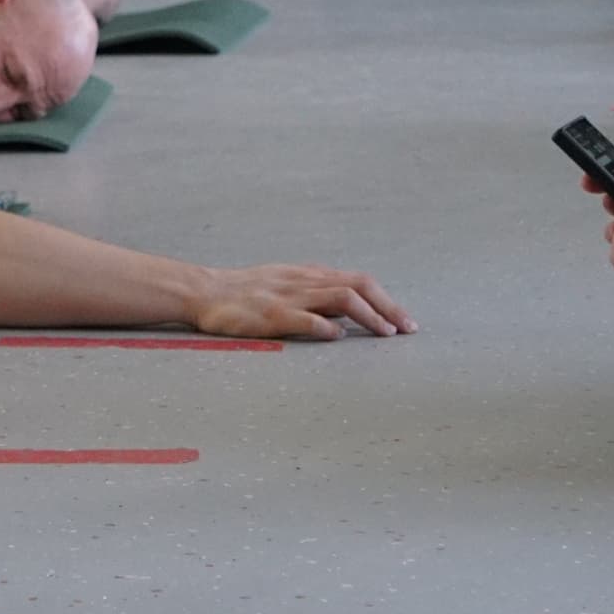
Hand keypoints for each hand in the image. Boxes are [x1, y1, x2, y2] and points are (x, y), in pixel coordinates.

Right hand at [183, 264, 413, 340]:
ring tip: (385, 334)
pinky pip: (304, 317)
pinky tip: (338, 337)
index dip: (386, 300)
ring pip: (340, 298)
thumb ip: (317, 296)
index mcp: (311, 275)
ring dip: (368, 316)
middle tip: (409, 330)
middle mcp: (305, 282)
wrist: (205, 291)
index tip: (405, 322)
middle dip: (388, 307)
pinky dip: (325, 326)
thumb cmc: (246, 294)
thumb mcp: (288, 285)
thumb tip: (349, 316)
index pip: (359, 282)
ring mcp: (289, 297)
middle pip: (358, 286)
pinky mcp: (271, 315)